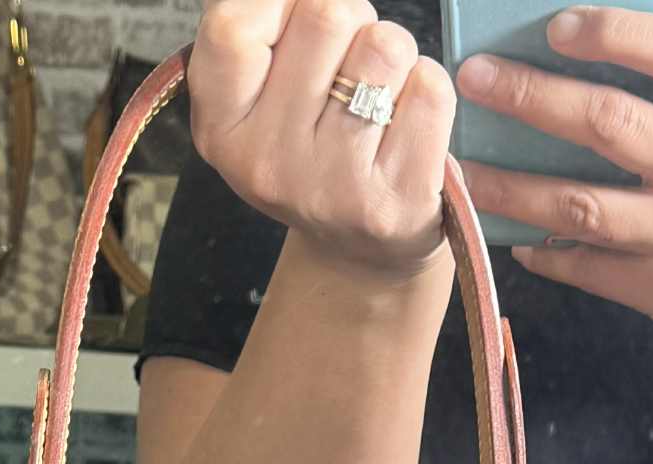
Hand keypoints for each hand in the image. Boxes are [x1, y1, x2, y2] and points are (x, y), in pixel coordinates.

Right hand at [190, 0, 456, 282]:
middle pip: (324, 14)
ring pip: (384, 45)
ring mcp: (332, 187)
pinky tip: (406, 125)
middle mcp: (269, 164)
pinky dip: (427, 88)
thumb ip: (263, 21)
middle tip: (347, 62)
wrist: (361, 251)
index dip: (278, 0)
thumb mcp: (262, 92)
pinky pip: (430, 87)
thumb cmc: (316, 144)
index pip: (232, 24)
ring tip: (378, 95)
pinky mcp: (395, 202)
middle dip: (350, 17)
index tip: (294, 20)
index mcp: (222, 129)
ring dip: (392, 52)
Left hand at [455, 5, 652, 359]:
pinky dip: (547, 252)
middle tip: (477, 80)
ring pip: (582, 206)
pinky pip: (590, 269)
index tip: (556, 26)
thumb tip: (597, 63)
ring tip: (467, 171)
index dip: (614, 34)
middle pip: (610, 125)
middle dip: (533, 98)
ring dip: (513, 187)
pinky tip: (515, 236)